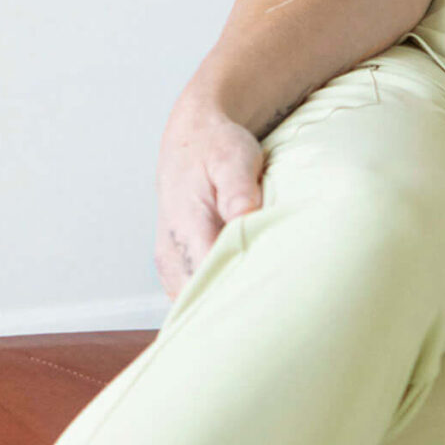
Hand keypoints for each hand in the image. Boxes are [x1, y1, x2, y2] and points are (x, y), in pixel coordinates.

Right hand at [155, 87, 267, 300]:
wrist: (193, 138)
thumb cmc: (216, 147)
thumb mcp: (233, 157)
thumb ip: (238, 189)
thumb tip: (243, 215)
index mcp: (185, 226)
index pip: (207, 277)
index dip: (236, 293)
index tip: (268, 297)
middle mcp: (172, 251)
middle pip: (200, 298)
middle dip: (233, 305)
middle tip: (274, 306)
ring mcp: (170, 262)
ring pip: (194, 302)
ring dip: (223, 302)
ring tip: (260, 298)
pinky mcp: (175, 266)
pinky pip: (193, 293)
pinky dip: (216, 294)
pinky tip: (242, 287)